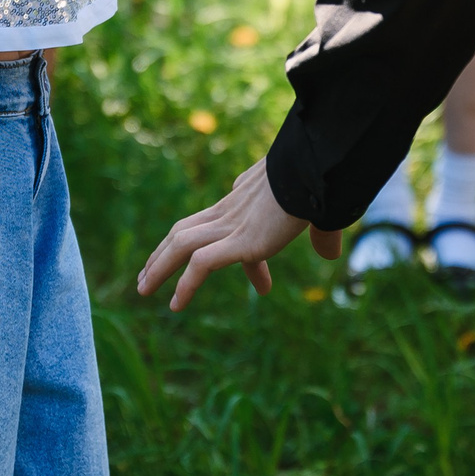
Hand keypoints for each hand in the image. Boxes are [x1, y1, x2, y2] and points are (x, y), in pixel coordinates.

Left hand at [136, 158, 341, 309]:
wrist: (319, 171)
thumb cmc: (321, 185)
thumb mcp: (318, 212)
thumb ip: (321, 233)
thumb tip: (330, 254)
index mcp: (245, 200)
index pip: (221, 223)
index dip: (220, 250)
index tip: (254, 282)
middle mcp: (231, 210)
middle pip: (186, 229)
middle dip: (164, 251)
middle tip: (148, 273)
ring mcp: (233, 225)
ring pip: (181, 244)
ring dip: (159, 266)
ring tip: (144, 289)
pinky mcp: (240, 241)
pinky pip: (201, 265)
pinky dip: (185, 285)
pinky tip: (176, 305)